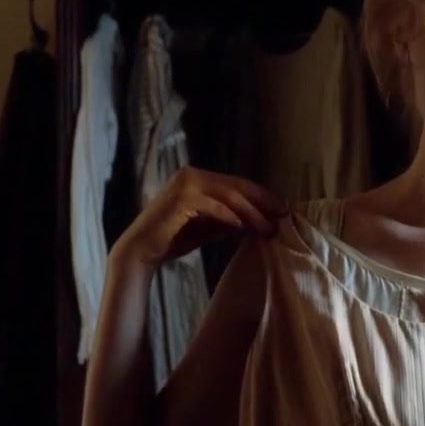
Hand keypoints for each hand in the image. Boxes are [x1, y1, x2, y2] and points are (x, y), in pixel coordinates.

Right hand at [114, 166, 286, 267]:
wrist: (141, 250)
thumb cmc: (173, 238)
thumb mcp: (208, 227)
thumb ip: (230, 219)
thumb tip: (261, 219)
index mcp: (197, 177)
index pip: (236, 183)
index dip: (261, 196)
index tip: (281, 210)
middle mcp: (190, 174)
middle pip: (235, 186)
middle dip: (262, 202)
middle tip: (283, 215)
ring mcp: (184, 184)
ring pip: (228, 195)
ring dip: (251, 212)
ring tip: (268, 227)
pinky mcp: (180, 199)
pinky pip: (213, 207)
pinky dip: (231, 216)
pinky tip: (245, 227)